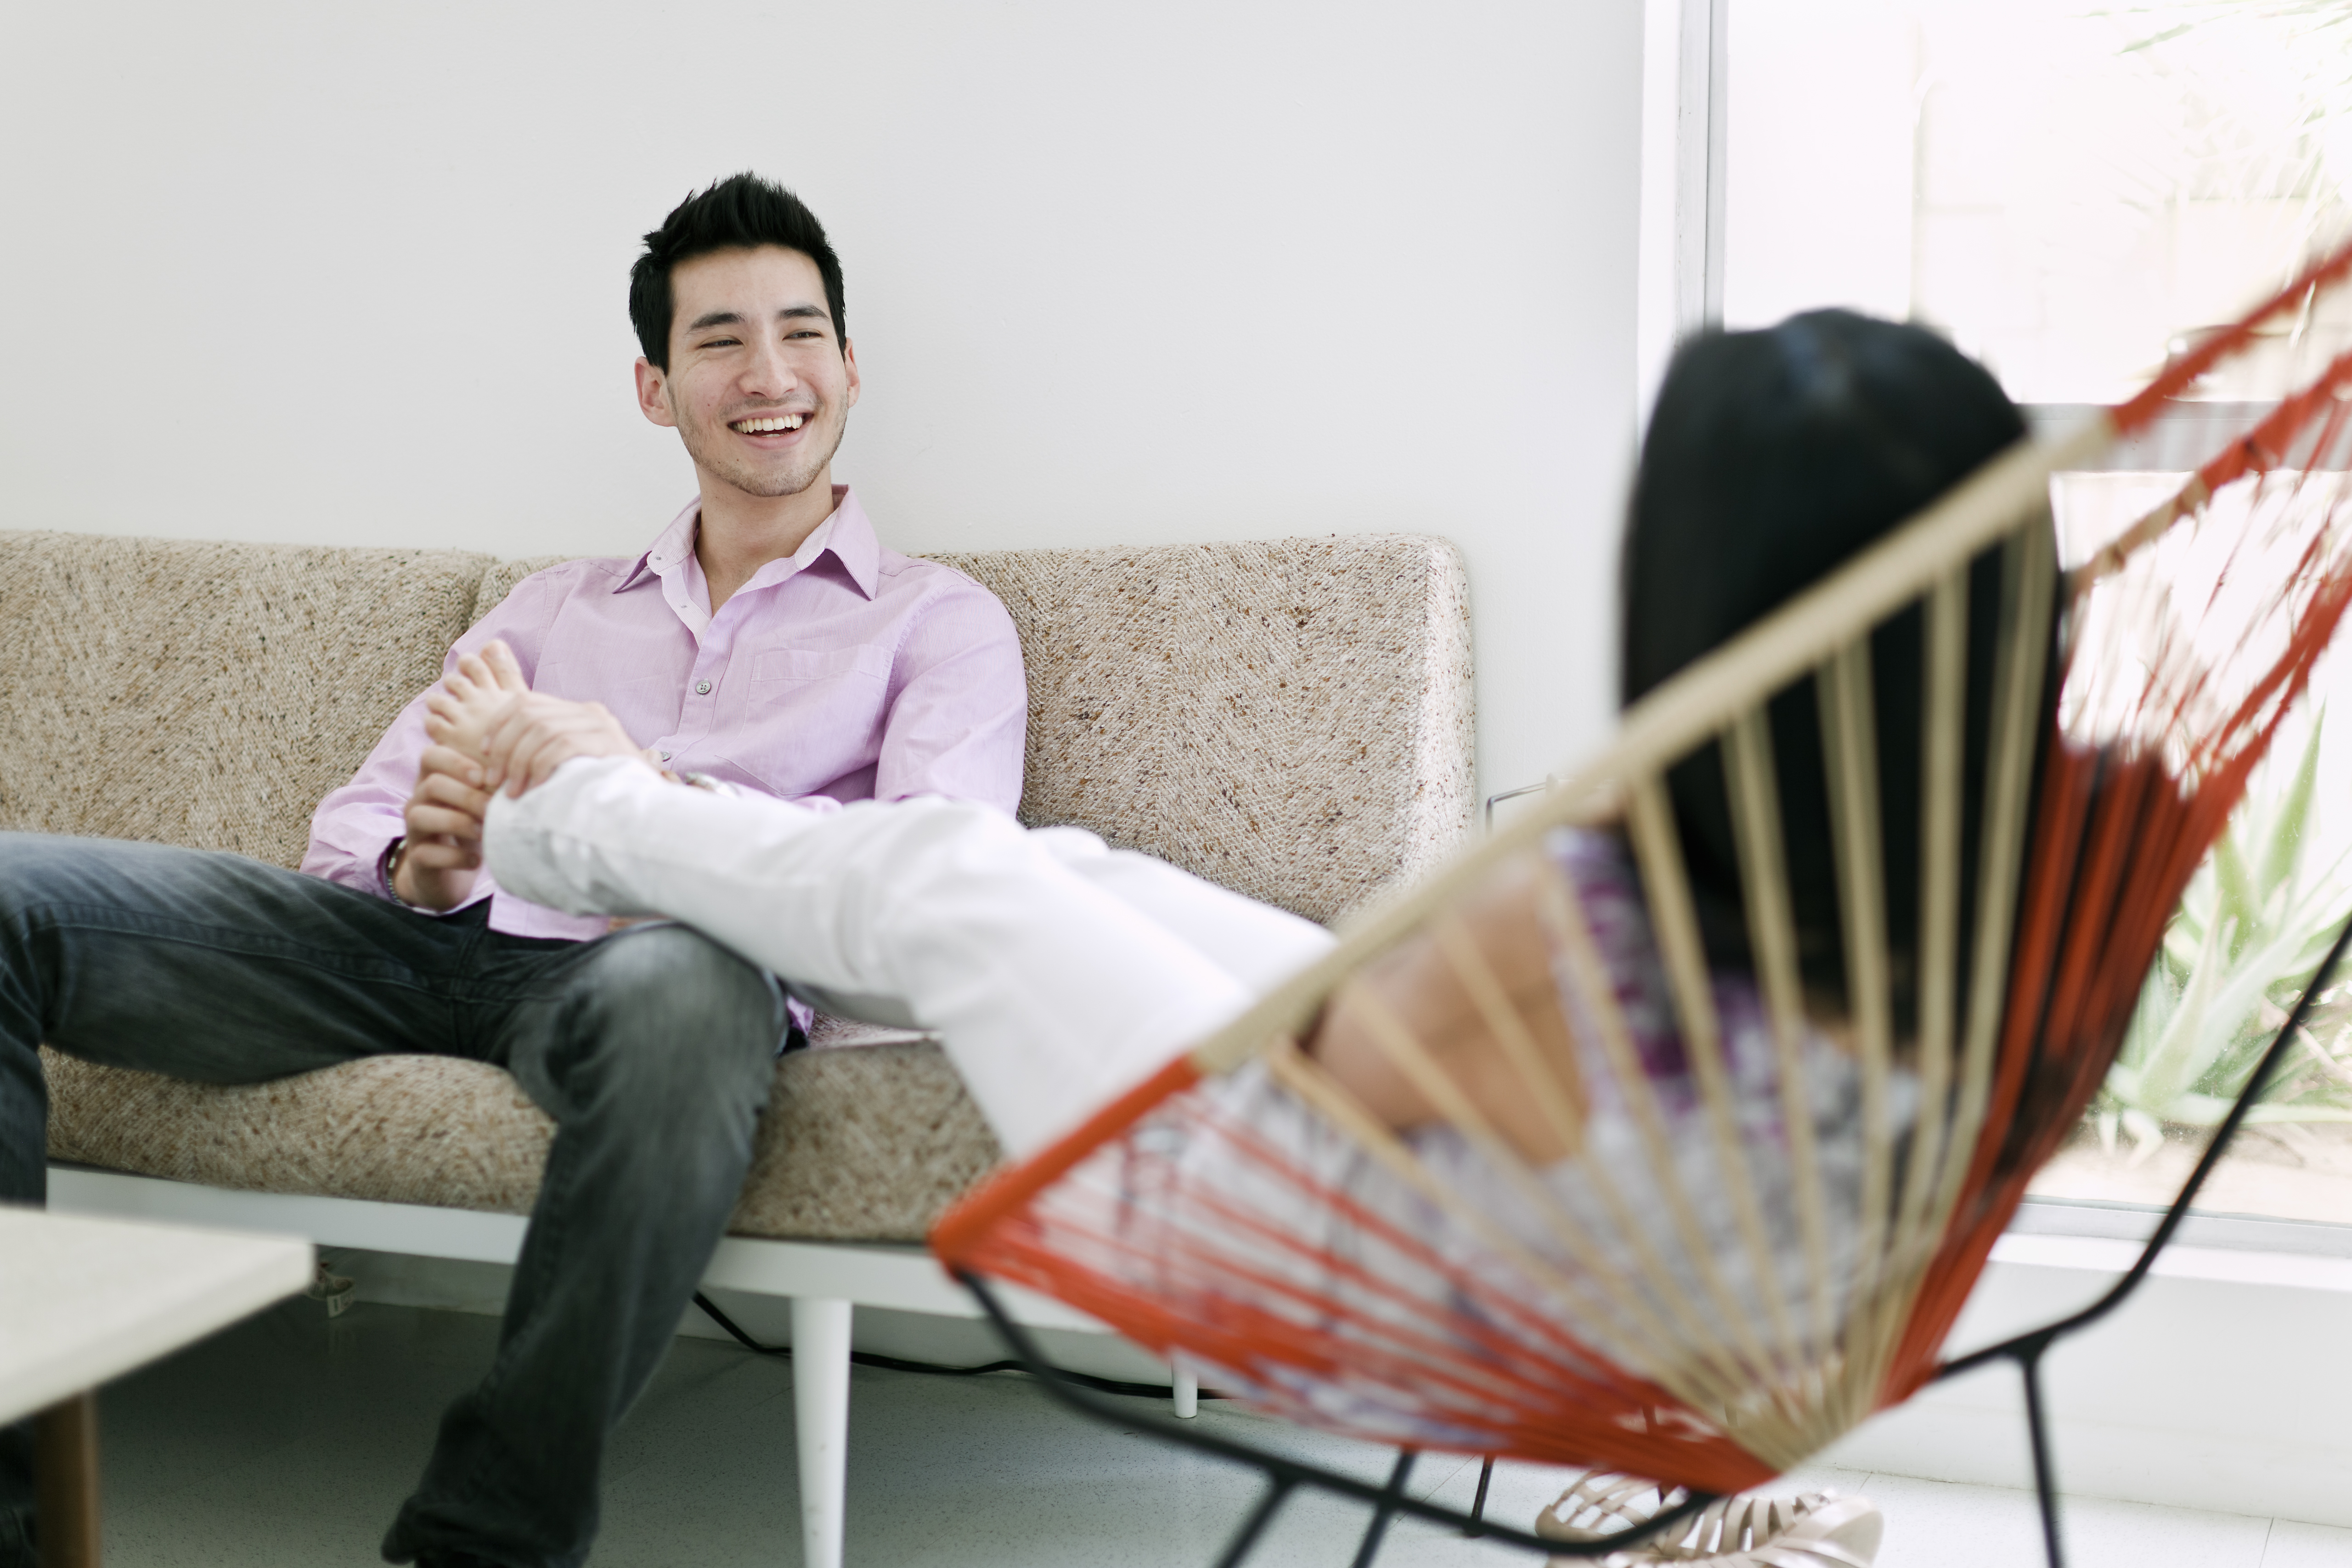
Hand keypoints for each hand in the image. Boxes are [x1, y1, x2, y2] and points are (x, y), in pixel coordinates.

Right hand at [394, 742, 494, 910]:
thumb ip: (494, 782)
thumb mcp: (483, 800)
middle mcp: (418, 801)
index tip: (484, 777)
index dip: (457, 762)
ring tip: (485, 833)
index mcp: (433, 779)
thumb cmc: (474, 825)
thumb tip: (525, 769)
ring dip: (459, 823)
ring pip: (420, 816)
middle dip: (468, 795)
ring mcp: (414, 830)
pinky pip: (426, 854)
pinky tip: (476, 860)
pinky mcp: (417, 858)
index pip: (431, 756)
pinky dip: (455, 857)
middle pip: (432, 784)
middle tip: (493, 809)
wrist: (452, 870)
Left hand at [422, 640, 650, 798]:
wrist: (648, 813)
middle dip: (504, 747)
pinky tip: (536, 788)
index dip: (498, 724)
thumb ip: (545, 753)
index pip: (525, 701)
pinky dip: (541, 766)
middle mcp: (590, 712)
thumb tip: (496, 757)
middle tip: (494, 780)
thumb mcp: (570, 766)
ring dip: (518, 762)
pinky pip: (561, 744)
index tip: (484, 752)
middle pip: (529, 714)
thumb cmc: (602, 795)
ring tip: (514, 792)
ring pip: (542, 729)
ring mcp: (601, 725)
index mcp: (578, 712)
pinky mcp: (608, 741)